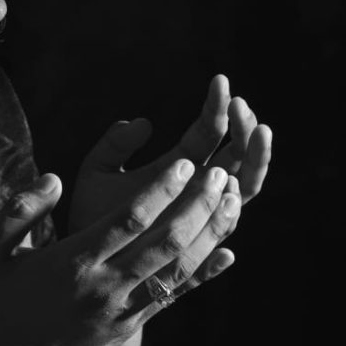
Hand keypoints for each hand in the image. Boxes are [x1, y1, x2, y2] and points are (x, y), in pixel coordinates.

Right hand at [0, 161, 238, 345]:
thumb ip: (20, 210)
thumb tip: (53, 178)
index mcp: (73, 262)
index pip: (129, 219)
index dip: (162, 190)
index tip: (186, 162)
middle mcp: (105, 286)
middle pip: (164, 241)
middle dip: (197, 205)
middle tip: (220, 173)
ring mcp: (122, 310)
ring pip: (177, 267)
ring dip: (208, 233)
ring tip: (230, 201)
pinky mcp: (130, 326)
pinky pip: (174, 296)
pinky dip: (204, 275)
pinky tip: (227, 254)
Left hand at [69, 74, 271, 235]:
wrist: (87, 262)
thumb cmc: (91, 215)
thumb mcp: (96, 171)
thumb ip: (114, 145)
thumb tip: (143, 122)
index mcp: (178, 165)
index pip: (208, 131)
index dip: (217, 107)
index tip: (220, 82)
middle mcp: (198, 189)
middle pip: (237, 155)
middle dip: (243, 127)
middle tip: (240, 105)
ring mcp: (203, 215)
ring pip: (245, 185)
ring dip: (255, 157)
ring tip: (258, 130)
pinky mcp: (201, 241)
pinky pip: (228, 223)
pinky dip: (238, 202)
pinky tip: (235, 183)